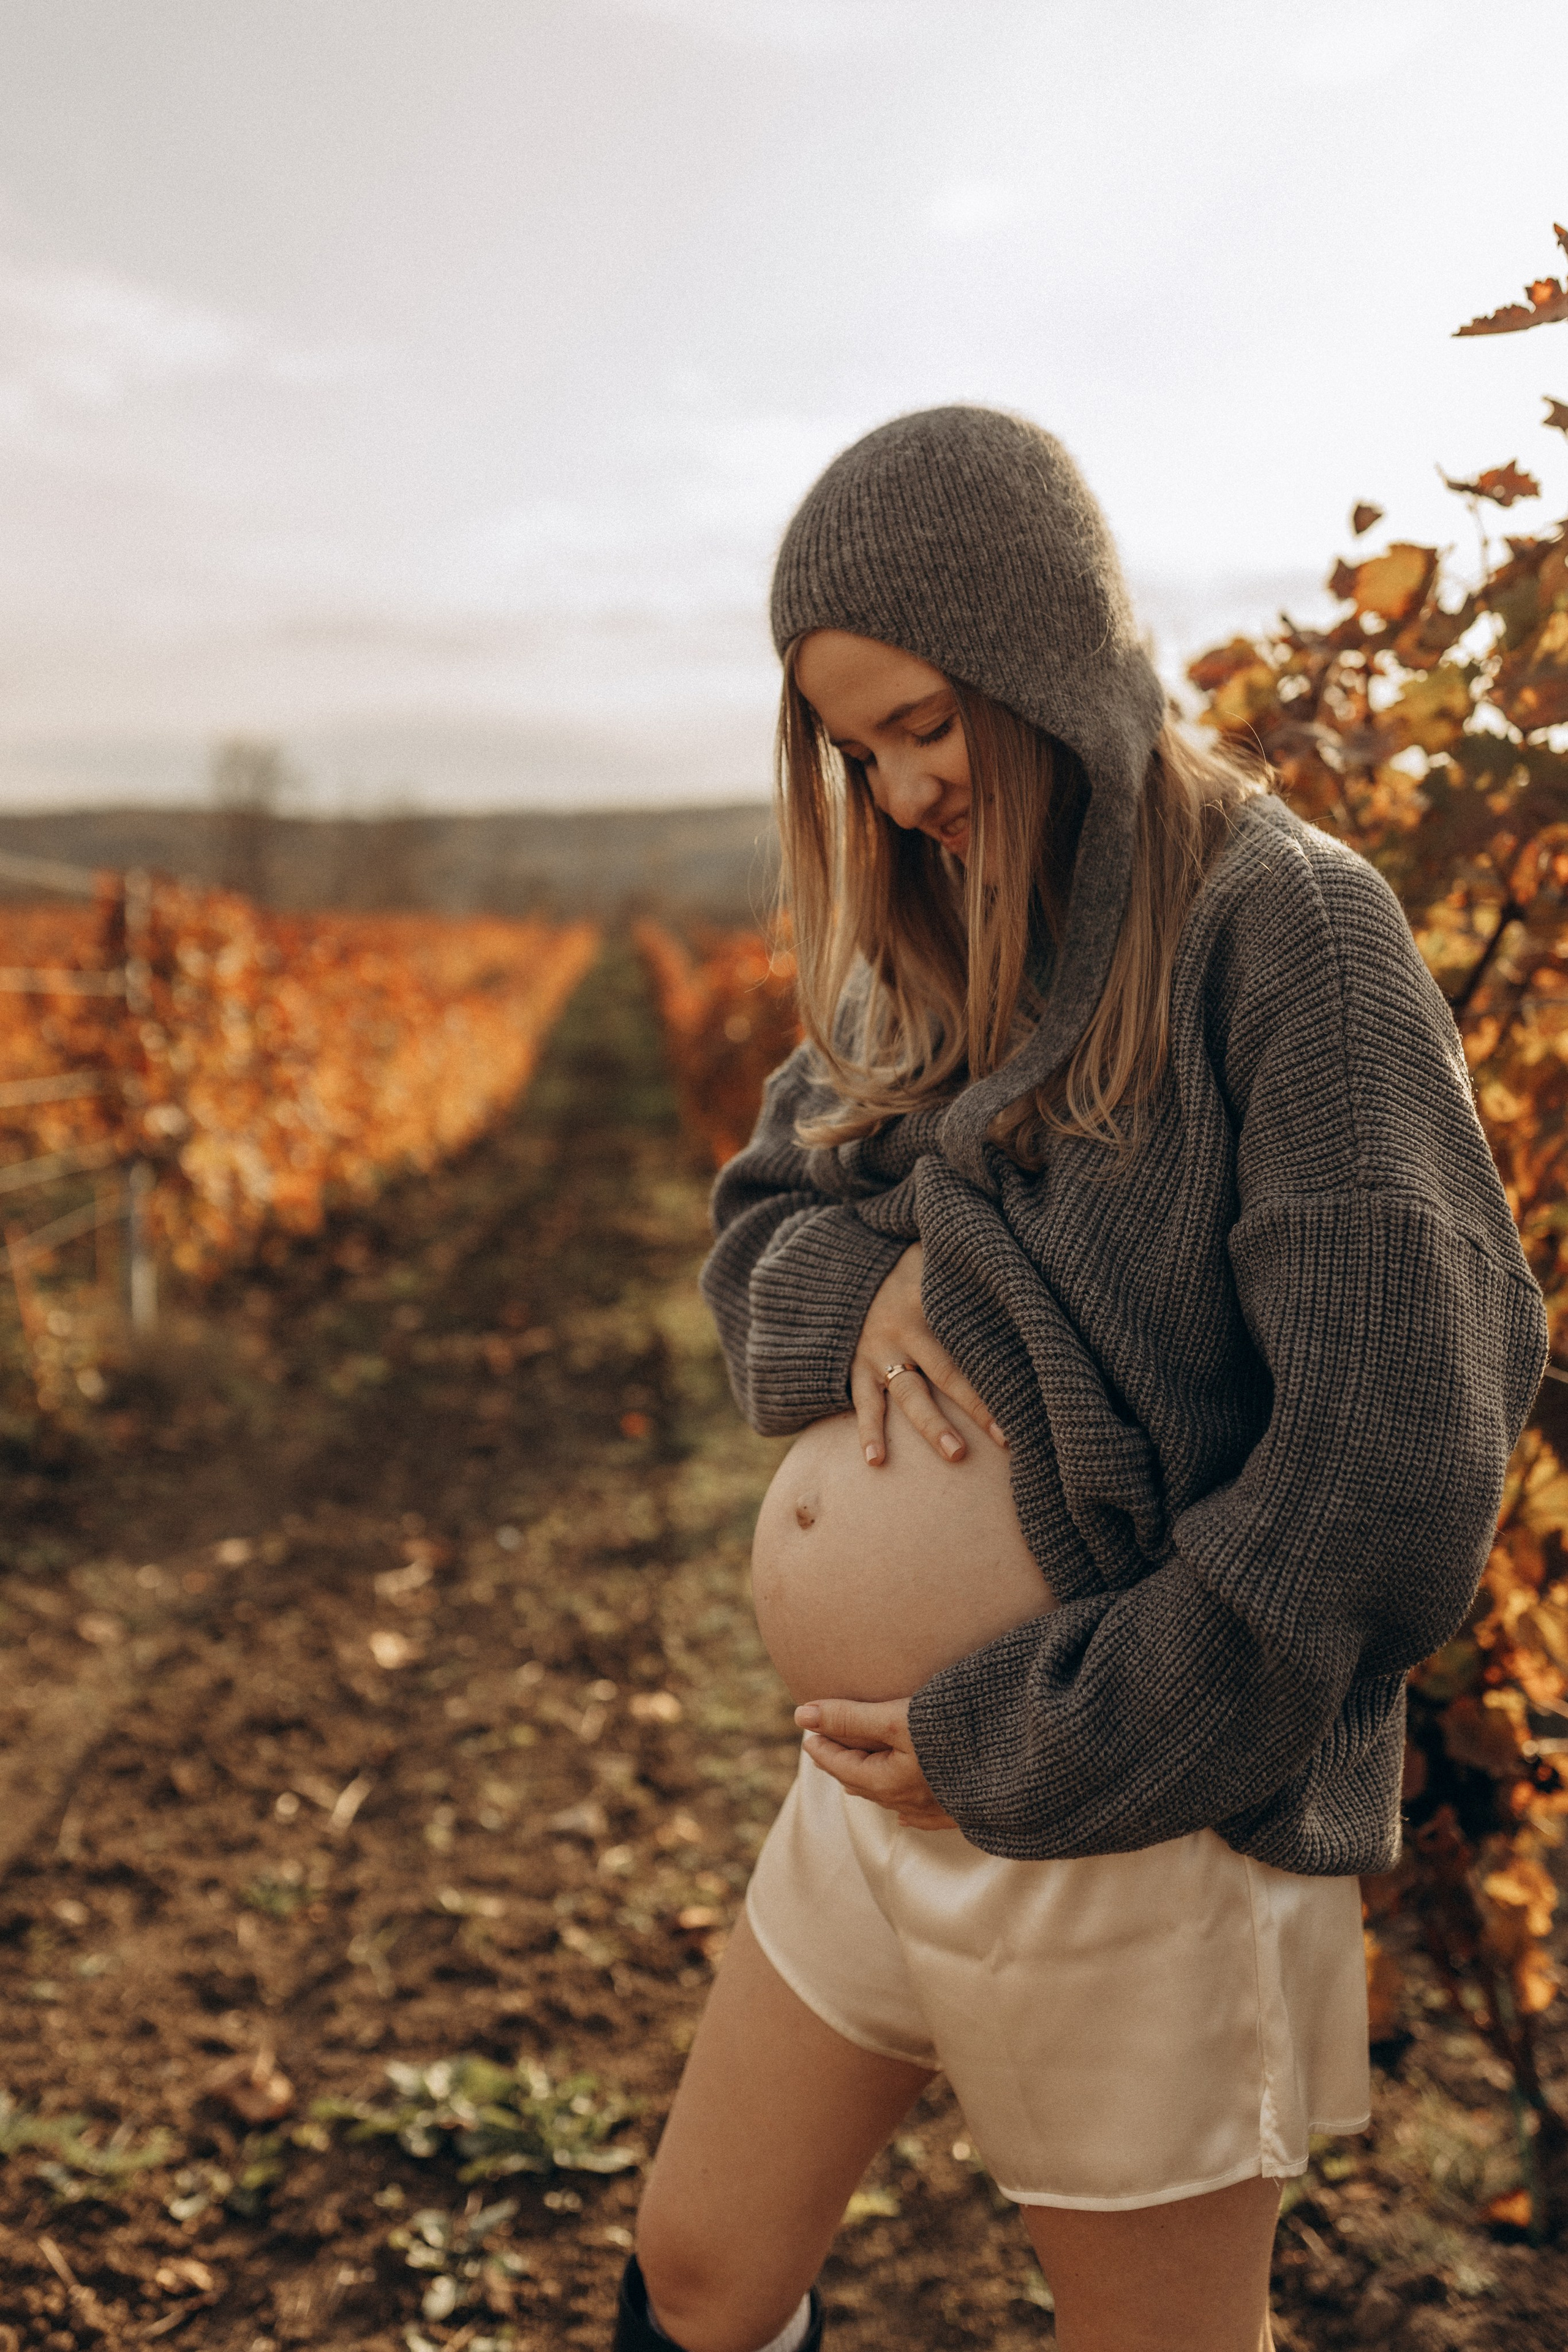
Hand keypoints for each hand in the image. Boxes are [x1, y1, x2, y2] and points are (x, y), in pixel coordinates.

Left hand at [794, 1698, 958, 1830]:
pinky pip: (922, 1815)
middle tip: (823, 1743)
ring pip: (888, 1797)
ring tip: (854, 1769)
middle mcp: (908, 1801)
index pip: (841, 1764)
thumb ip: (849, 1718)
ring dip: (868, 1780)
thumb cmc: (953, 1735)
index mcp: (887, 1783)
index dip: (821, 1744)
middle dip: (840, 1762)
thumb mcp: (895, 1719)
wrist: (1018, 1761)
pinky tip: (901, 1814)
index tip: (807, 1729)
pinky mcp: (961, 1808)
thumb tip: (800, 1715)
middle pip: (861, 1782)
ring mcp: (936, 1809)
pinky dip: (903, 1807)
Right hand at [852, 1243, 1006, 1465]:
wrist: (835, 1266)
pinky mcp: (856, 1368)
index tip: (1030, 1390)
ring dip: (933, 1426)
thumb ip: (965, 1260)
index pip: (971, 1335)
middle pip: (949, 1372)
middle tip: (1007, 1437)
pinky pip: (864, 1403)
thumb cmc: (900, 1262)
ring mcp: (879, 1352)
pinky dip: (868, 1432)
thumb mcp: (929, 1251)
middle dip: (978, 1405)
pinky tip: (876, 1461)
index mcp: (930, 1299)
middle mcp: (906, 1329)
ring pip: (910, 1395)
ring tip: (956, 1454)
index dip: (1001, 1362)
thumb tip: (1014, 1256)